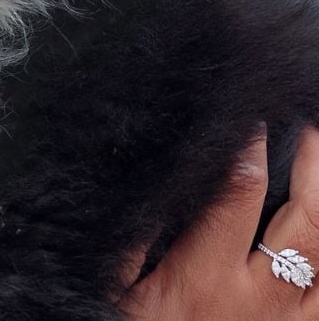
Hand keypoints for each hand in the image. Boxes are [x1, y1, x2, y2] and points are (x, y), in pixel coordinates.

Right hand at [120, 127, 318, 319]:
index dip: (247, 146)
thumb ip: (132, 239)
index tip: (248, 114)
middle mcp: (261, 303)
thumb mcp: (116, 292)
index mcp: (206, 280)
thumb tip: (147, 180)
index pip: (238, 194)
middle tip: (309, 123)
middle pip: (310, 221)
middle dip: (315, 163)